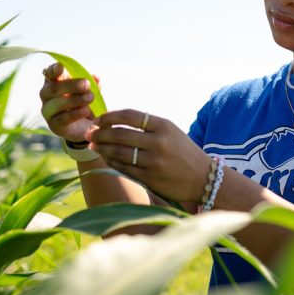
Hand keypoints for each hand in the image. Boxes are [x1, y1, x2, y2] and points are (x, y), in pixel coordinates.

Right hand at [39, 63, 97, 142]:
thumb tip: (96, 78)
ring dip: (75, 99)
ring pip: (57, 103)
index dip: (54, 70)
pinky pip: (62, 118)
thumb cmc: (84, 102)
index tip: (61, 67)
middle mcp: (47, 95)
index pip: (50, 73)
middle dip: (71, 85)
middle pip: (54, 88)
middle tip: (87, 85)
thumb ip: (93, 84)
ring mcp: (48, 111)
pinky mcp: (54, 125)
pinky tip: (86, 110)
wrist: (85, 126)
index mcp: (53, 82)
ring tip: (90, 98)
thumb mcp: (90, 90)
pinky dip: (75, 113)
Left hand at [87, 109, 211, 204]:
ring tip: (94, 146)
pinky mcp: (150, 178)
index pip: (129, 116)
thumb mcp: (170, 132)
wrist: (203, 178)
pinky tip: (106, 158)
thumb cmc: (183, 152)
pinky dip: (111, 162)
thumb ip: (147, 127)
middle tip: (90, 133)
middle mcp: (158, 142)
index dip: (109, 116)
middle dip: (100, 133)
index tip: (98, 119)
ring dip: (102, 149)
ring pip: (118, 153)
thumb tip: (114, 123)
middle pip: (119, 134)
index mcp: (163, 126)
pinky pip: (124, 168)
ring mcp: (153, 161)